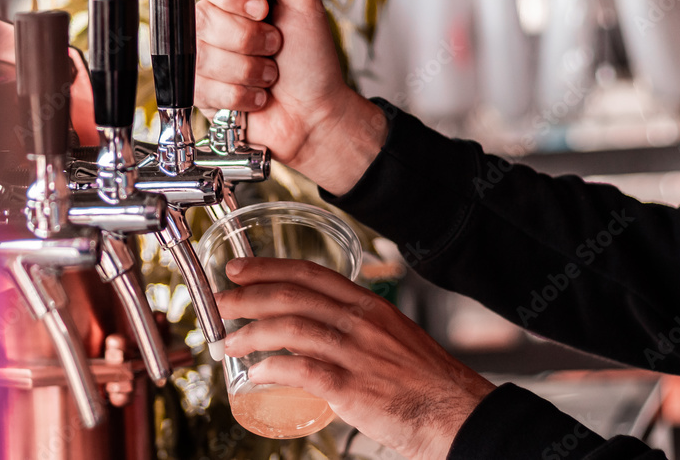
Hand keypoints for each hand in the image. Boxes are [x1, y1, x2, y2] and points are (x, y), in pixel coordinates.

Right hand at [193, 0, 385, 194]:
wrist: (315, 113)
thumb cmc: (312, 61)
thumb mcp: (307, 5)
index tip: (263, 11)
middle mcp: (213, 24)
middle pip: (205, 19)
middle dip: (251, 40)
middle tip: (276, 49)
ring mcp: (201, 59)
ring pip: (203, 56)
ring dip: (250, 71)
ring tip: (269, 76)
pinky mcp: (199, 93)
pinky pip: (204, 89)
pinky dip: (241, 97)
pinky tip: (257, 98)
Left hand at [215, 258, 495, 459]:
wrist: (457, 412)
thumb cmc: (426, 381)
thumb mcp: (392, 337)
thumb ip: (354, 329)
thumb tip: (311, 331)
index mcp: (369, 305)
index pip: (310, 274)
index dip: (269, 267)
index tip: (240, 268)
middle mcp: (360, 322)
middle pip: (292, 296)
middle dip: (248, 296)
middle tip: (222, 302)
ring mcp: (356, 353)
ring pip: (291, 328)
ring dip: (252, 333)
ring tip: (229, 342)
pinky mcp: (352, 388)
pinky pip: (302, 370)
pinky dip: (272, 368)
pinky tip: (255, 374)